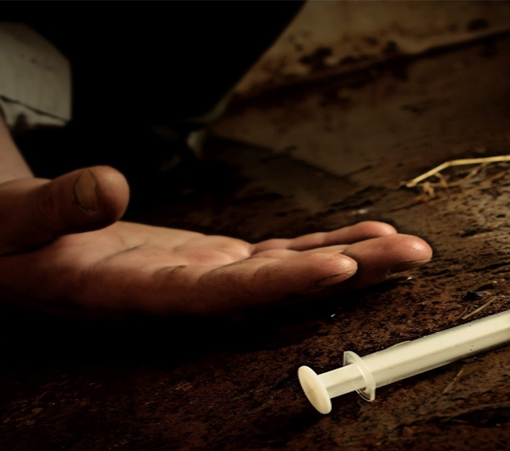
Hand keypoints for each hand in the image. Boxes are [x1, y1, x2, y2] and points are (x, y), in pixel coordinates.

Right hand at [0, 166, 431, 315]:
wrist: (13, 250)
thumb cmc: (7, 243)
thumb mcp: (6, 224)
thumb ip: (53, 210)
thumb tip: (108, 185)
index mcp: (134, 292)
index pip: (220, 293)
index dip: (282, 283)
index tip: (339, 267)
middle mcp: (183, 292)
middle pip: (278, 286)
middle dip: (348, 271)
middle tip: (412, 254)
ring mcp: (204, 275)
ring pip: (289, 269)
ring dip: (352, 257)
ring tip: (407, 246)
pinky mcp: (210, 259)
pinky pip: (277, 253)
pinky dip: (322, 242)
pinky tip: (362, 237)